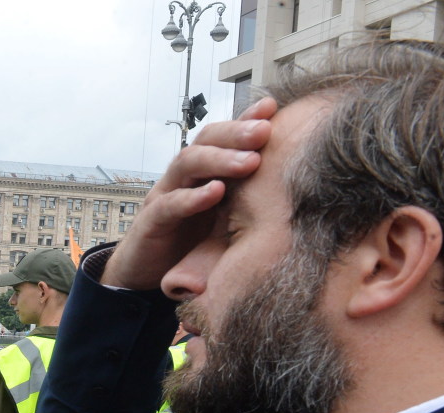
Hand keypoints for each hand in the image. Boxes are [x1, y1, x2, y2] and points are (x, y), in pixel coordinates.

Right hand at [101, 96, 275, 290]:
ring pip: (187, 164)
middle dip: (235, 133)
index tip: (273, 108)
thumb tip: (293, 177)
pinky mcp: (151, 223)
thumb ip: (248, 196)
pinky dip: (193, 197)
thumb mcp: (226, 216)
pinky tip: (215, 192)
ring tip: (249, 162)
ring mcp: (165, 196)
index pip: (224, 137)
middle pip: (205, 141)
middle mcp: (184, 177)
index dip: (245, 119)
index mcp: (204, 171)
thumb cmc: (192, 242)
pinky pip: (170, 204)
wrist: (149, 274)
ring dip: (219, 159)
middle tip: (264, 131)